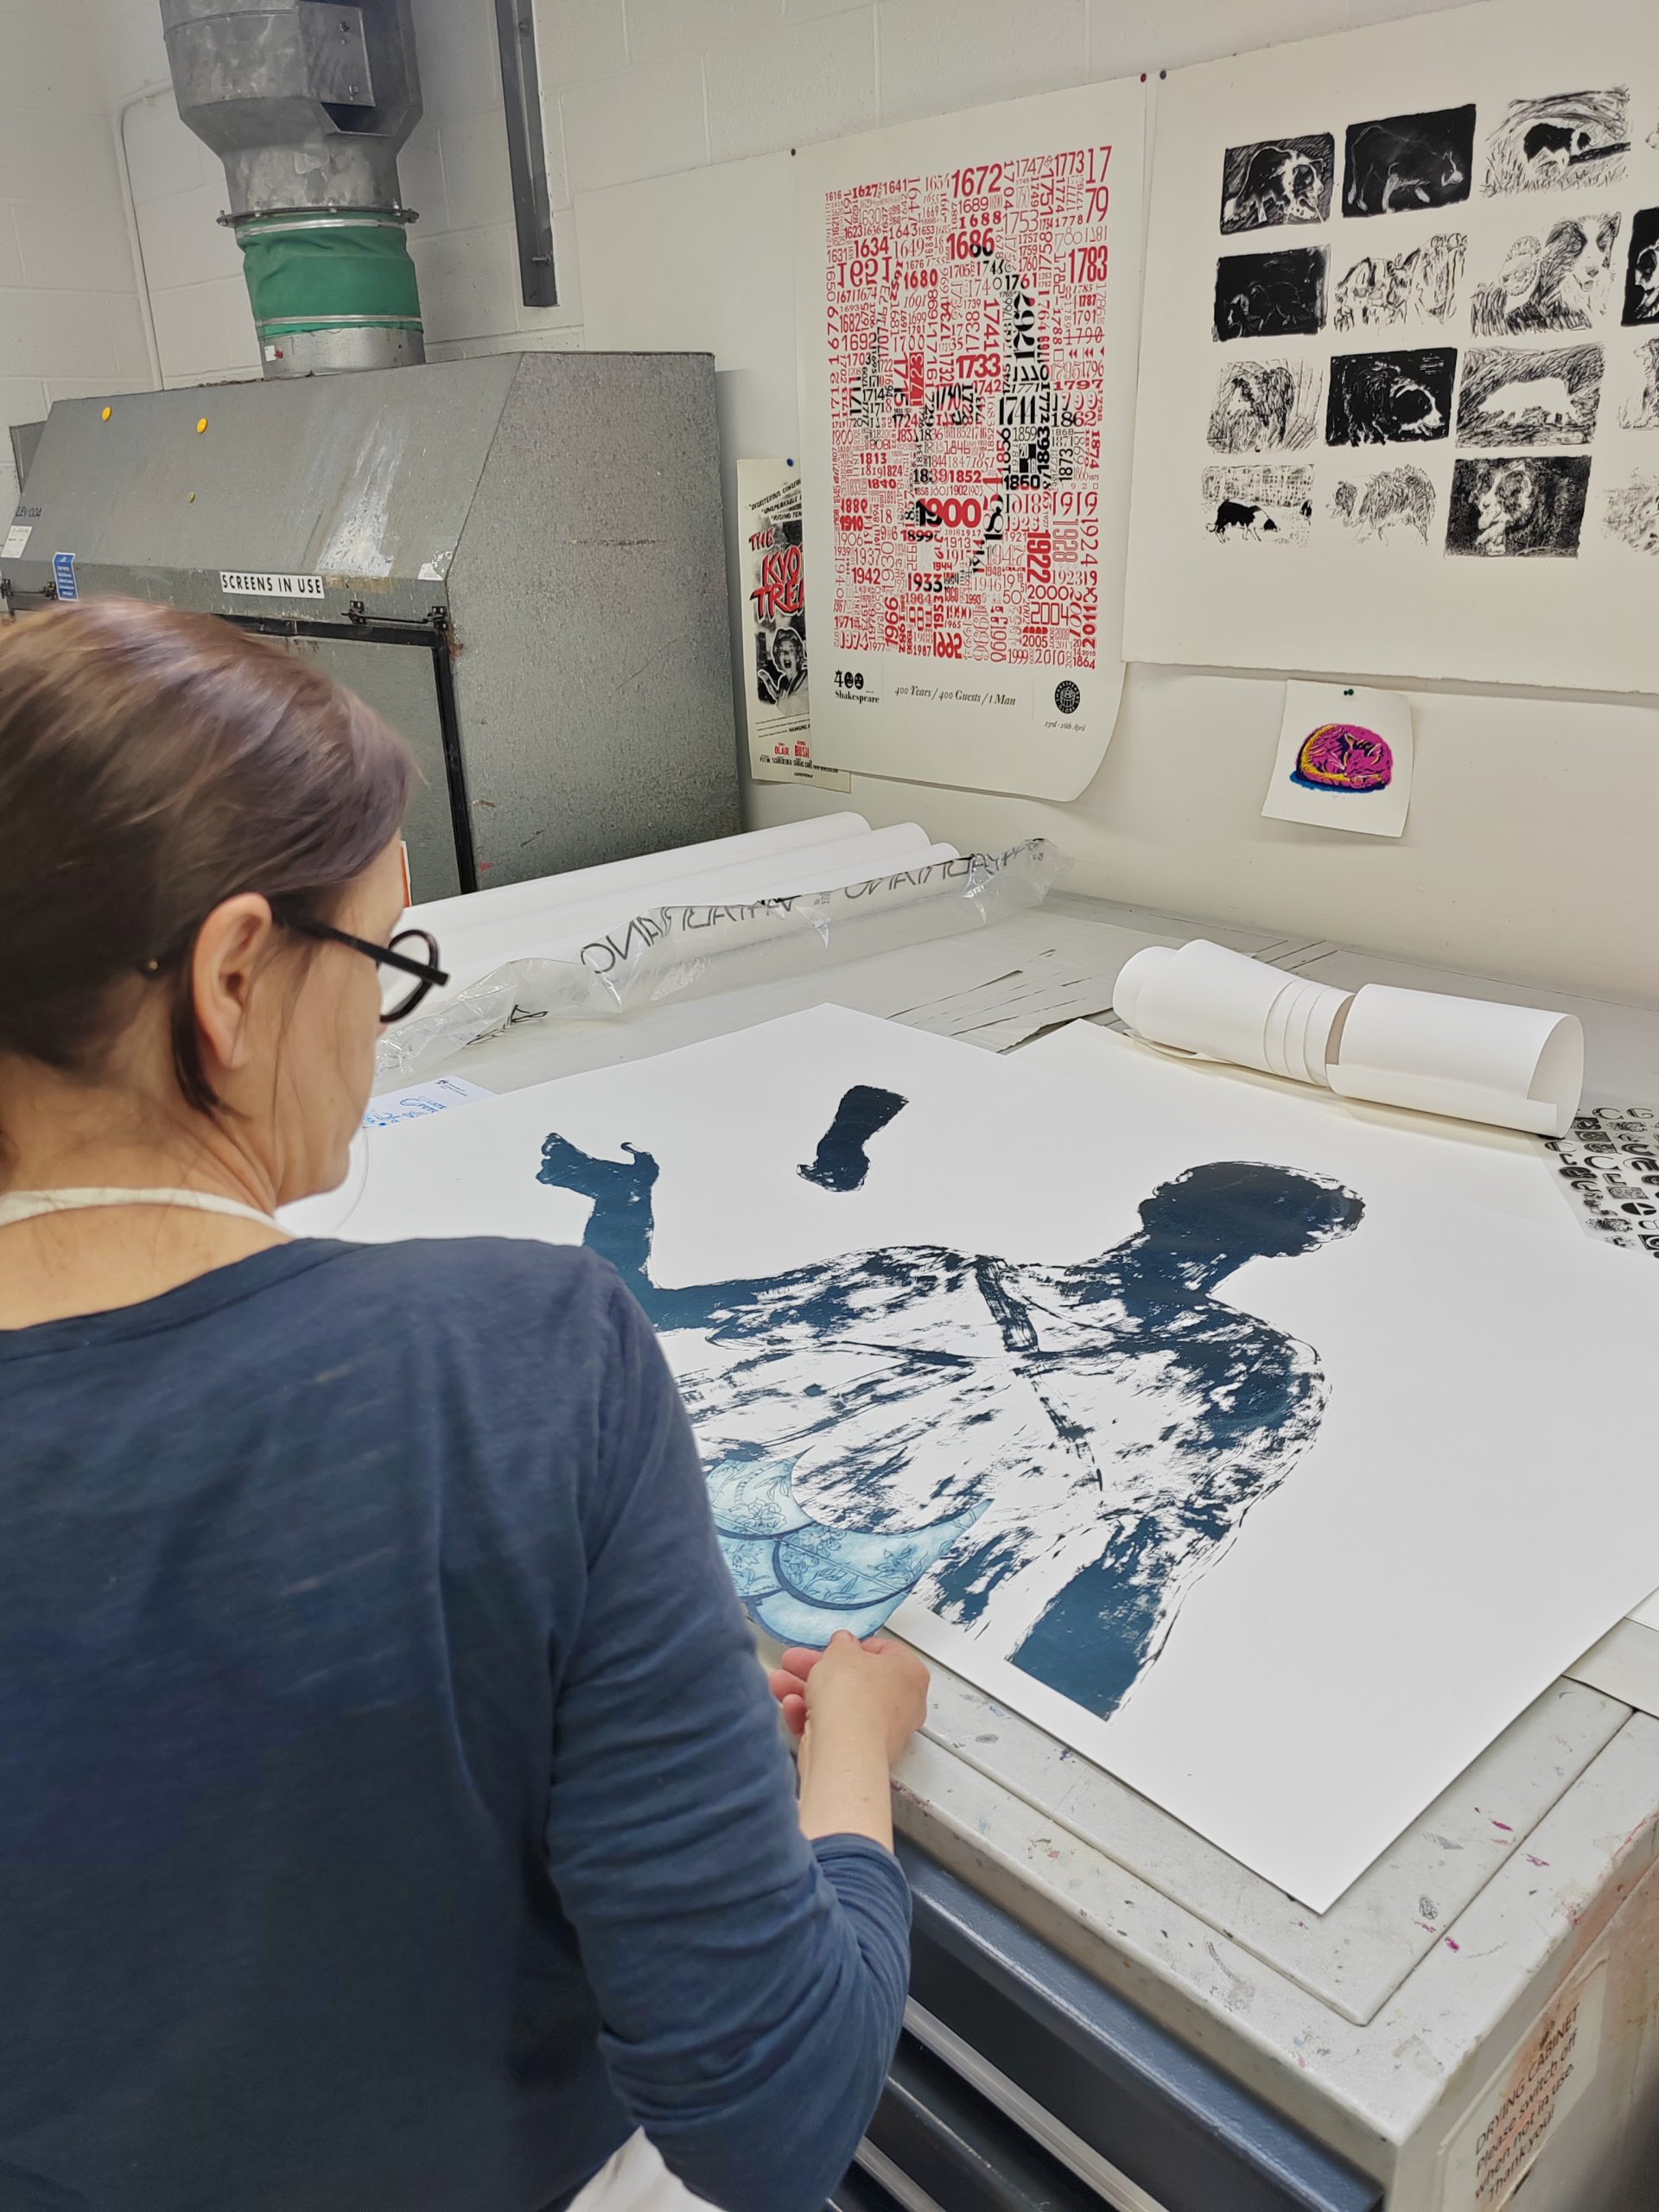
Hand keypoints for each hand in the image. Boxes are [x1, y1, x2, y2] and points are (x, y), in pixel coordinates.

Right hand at [769, 1632, 929, 1766]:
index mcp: (910, 1674)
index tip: (836, 1647)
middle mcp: (902, 1705)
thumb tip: (844, 1644)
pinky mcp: (857, 1753)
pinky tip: (792, 1707)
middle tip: (798, 1663)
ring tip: (782, 1683)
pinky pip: (832, 1729)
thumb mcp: (841, 1651)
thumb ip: (841, 1644)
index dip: (853, 1647)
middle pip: (855, 1681)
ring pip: (839, 1706)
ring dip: (807, 1692)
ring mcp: (880, 1732)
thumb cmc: (854, 1698)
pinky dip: (810, 1717)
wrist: (842, 1748)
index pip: (884, 1652)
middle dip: (819, 1671)